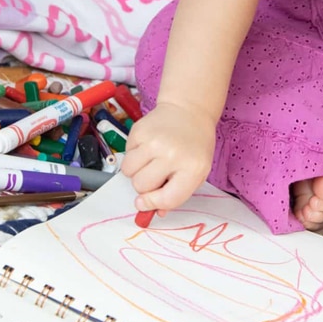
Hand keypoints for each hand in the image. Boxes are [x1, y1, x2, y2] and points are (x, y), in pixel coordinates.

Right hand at [121, 101, 216, 215]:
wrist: (189, 111)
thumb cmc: (194, 145)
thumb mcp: (197, 172)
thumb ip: (177, 193)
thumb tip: (151, 211)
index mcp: (192, 168)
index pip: (167, 198)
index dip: (153, 204)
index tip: (146, 203)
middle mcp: (172, 154)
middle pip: (142, 186)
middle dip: (144, 186)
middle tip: (155, 174)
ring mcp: (154, 141)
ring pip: (128, 172)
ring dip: (136, 171)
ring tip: (150, 160)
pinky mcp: (139, 130)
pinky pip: (125, 155)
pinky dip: (133, 155)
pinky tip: (148, 147)